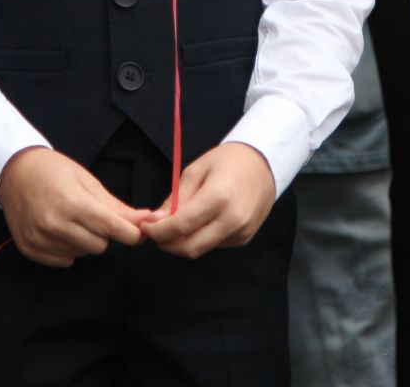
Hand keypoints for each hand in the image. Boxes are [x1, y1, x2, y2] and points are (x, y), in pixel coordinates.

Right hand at [0, 147, 150, 267]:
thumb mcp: (87, 182)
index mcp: (72, 203)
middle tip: (91, 215)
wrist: (15, 173)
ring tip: (71, 219)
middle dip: (103, 233)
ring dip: (84, 240)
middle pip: (99, 246)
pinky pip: (64, 260)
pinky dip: (67, 248)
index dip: (131, 234)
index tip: (139, 234)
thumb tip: (146, 219)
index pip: (111, 228)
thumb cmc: (54, 172)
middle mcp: (55, 224)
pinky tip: (59, 230)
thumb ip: (116, 207)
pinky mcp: (30, 249)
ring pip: (82, 253)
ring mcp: (40, 238)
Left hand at [139, 142, 275, 258]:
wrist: (264, 164)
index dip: (158, 231)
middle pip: (190, 247)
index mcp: (218, 197)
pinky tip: (199, 223)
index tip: (145, 228)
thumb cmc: (228, 161)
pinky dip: (200, 238)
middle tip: (155, 232)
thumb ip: (176, 197)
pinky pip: (214, 245)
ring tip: (175, 225)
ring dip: (182, 242)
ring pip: (201, 249)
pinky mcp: (244, 238)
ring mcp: (241, 231)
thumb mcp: (196, 170)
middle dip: (167, 243)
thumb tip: (156, 220)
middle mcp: (232, 219)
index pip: (181, 225)